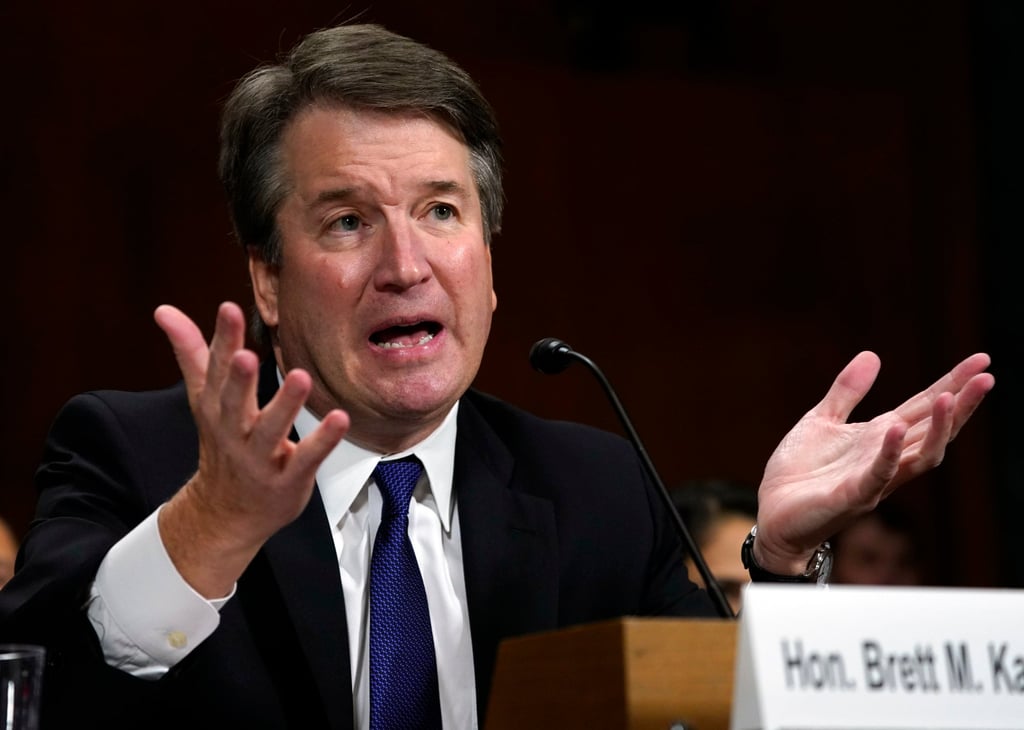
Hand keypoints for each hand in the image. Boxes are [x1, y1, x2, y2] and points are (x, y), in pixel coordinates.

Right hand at [154, 302, 349, 596]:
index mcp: (216, 408)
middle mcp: (235, 431)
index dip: (222, 339)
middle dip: (240, 379)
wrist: (227, 513)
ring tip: (301, 378)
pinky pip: (306, 459)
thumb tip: (164, 310)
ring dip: (285, 405)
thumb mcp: (203, 399)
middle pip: (235, 403)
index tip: (228, 309)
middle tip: (248, 355)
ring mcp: (260, 458)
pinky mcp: (288, 478)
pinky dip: (322, 441)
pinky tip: (339, 419)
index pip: (217, 370)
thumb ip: (190, 353)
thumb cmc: (223, 445)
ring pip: (271, 430)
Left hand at [753, 351, 993, 574]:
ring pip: (920, 456)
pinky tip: (895, 428)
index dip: (951, 383)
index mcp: (879, 437)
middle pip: (933, 429)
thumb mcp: (822, 420)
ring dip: (936, 429)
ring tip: (948, 398)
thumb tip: (873, 354)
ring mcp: (873, 479)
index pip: (923, 407)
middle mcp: (886, 458)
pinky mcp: (852, 496)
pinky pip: (878, 475)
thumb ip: (847, 392)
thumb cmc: (799, 473)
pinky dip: (888, 453)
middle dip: (960, 404)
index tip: (981, 360)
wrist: (771, 515)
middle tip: (986, 377)